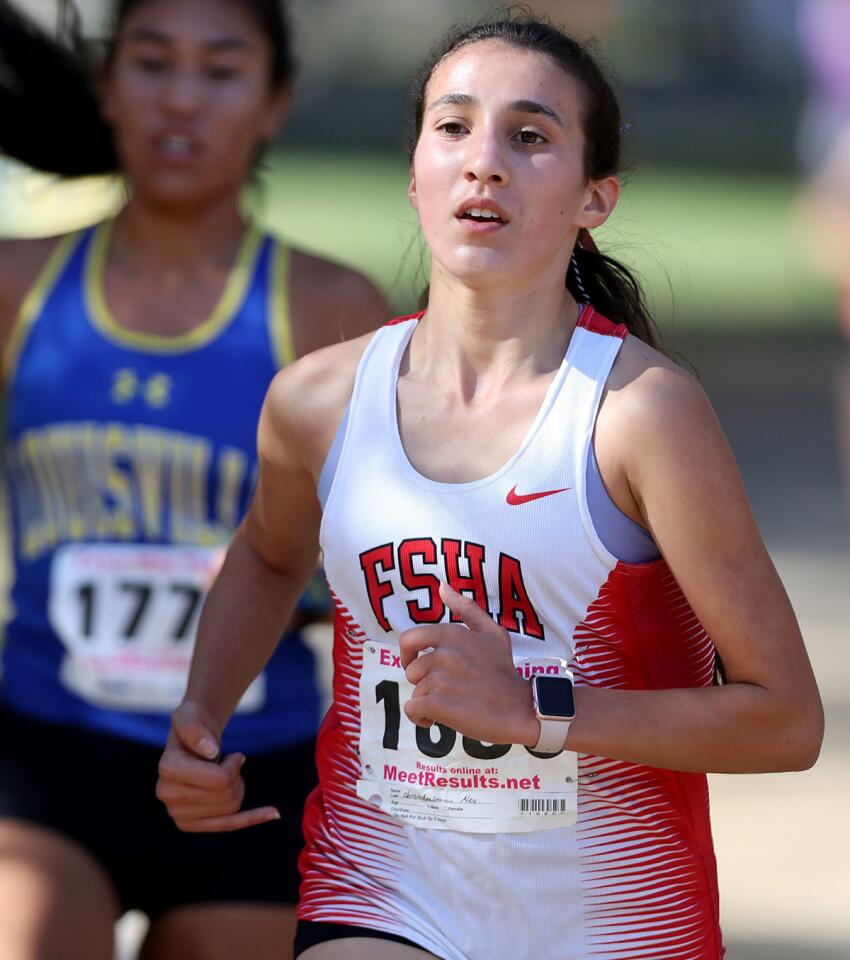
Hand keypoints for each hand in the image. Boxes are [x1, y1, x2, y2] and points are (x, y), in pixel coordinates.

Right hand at [156, 700, 279, 832]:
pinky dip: (251, 819)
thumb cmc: (193, 723)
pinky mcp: (190, 822)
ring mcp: (177, 812)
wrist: (192, 739)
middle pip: (226, 796)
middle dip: (237, 776)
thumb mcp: (189, 713)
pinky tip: (274, 813)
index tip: (235, 754)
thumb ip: (195, 728)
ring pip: (230, 808)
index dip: (234, 765)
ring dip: (238, 788)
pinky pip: (226, 824)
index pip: (219, 780)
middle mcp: (168, 794)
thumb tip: (210, 751)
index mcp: (168, 768)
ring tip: (227, 774)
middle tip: (232, 763)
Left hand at [399, 583, 538, 746]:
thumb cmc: (504, 671)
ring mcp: (440, 679)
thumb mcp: (492, 632)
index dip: (407, 654)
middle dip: (424, 683)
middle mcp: (444, 653)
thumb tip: (442, 586)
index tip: (417, 665)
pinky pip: (413, 711)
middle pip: (412, 671)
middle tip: (447, 689)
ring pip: (415, 692)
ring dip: (428, 702)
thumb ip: (466, 607)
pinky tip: (438, 719)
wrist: (520, 709)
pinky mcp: (438, 704)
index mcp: (451, 634)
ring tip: (452, 704)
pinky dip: (421, 718)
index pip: (408, 639)